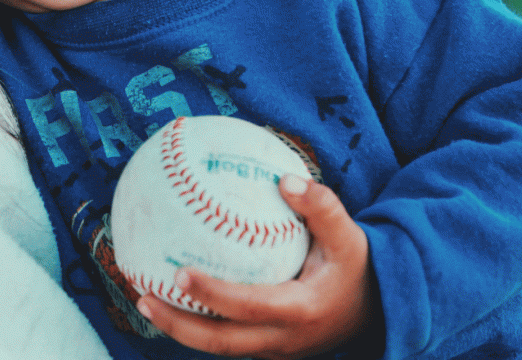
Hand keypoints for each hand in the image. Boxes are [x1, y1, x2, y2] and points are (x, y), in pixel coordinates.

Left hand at [135, 175, 381, 359]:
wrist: (378, 312)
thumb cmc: (357, 267)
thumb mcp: (350, 236)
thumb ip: (322, 207)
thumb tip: (286, 179)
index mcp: (299, 311)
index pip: (246, 307)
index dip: (211, 294)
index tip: (179, 271)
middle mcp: (282, 339)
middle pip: (220, 343)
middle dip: (177, 324)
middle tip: (142, 296)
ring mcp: (273, 350)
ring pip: (218, 346)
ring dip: (179, 327)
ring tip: (143, 297)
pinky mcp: (268, 349)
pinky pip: (226, 337)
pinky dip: (197, 321)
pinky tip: (172, 294)